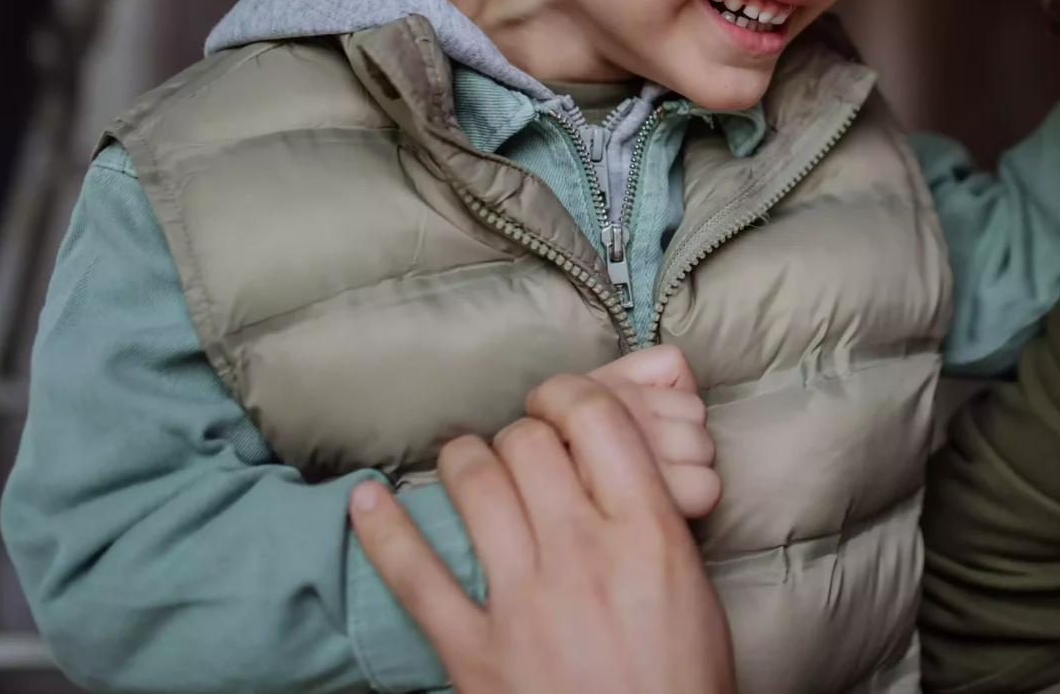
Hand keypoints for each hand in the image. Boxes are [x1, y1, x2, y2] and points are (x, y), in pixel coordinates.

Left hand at [351, 374, 734, 693]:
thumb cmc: (681, 681)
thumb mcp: (693, 585)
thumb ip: (653, 518)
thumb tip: (612, 463)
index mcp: (648, 533)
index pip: (596, 419)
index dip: (567, 394)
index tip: (557, 402)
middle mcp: (583, 554)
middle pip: (529, 443)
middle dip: (520, 432)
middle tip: (520, 447)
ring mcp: (524, 602)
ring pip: (474, 486)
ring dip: (464, 461)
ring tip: (465, 463)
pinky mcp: (475, 652)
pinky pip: (415, 576)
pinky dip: (383, 531)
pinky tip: (366, 500)